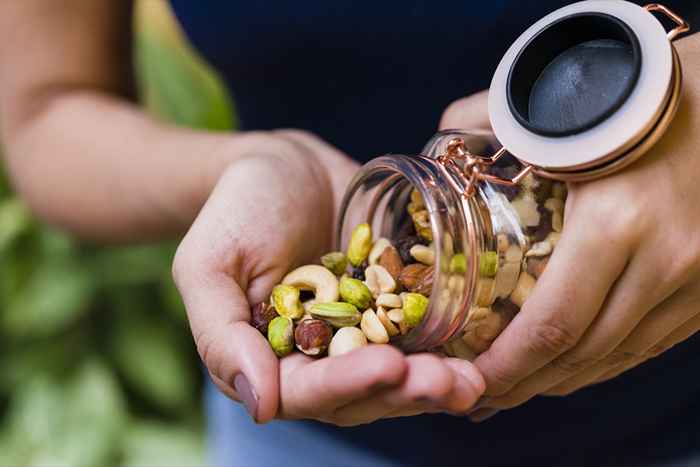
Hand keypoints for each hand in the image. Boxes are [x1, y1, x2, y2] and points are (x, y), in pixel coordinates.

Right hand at [172, 130, 484, 425]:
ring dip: (437, 380)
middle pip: (364, 393)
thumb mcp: (208, 266)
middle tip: (450, 382)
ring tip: (473, 378)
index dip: (348, 385)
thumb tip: (260, 405)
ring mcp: (362, 333)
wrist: (282, 167)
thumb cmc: (234, 211)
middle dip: (406, 391)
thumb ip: (221, 337)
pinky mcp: (393, 305)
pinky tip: (483, 346)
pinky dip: (452, 343)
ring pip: (400, 372)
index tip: (388, 366)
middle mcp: (320, 358)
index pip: (307, 392)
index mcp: (271, 360)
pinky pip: (422, 331)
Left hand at [439, 36, 699, 420]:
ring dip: (567, 379)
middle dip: (528, 384)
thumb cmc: (643, 91)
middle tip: (483, 396)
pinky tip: (578, 364)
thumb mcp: (567, 109)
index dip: (508, 368)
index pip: (553, 324)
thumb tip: (443, 131)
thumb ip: (494, 117)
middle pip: (585, 353)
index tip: (471, 383)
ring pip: (623, 355)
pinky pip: (656, 340)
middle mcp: (666, 261)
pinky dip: (610, 360)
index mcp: (616, 223)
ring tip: (521, 388)